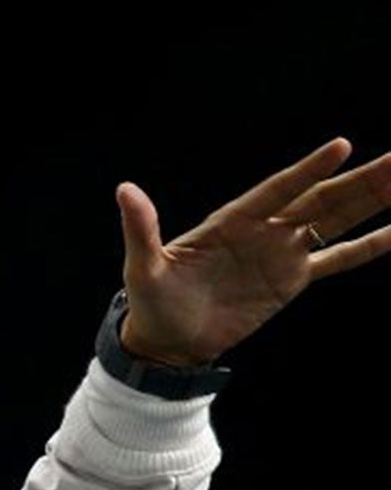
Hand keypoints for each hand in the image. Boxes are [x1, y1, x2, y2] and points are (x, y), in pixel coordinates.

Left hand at [116, 139, 390, 367]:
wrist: (167, 342)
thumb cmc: (151, 302)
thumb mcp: (142, 267)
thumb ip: (141, 229)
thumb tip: (125, 190)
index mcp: (233, 220)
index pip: (278, 189)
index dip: (309, 170)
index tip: (342, 147)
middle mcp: (265, 229)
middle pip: (321, 198)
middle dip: (361, 180)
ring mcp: (283, 253)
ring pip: (337, 221)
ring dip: (372, 201)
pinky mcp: (292, 281)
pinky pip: (336, 260)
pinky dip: (366, 246)